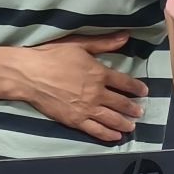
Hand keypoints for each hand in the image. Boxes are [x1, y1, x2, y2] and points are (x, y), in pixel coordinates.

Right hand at [19, 33, 148, 141]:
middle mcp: (97, 93)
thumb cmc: (52, 55)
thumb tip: (126, 36)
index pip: (124, 82)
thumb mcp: (79, 44)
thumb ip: (104, 43)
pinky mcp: (75, 120)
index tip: (144, 91)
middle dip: (133, 108)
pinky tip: (116, 136)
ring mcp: (86, 108)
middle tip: (140, 112)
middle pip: (121, 103)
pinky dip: (108, 134)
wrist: (29, 74)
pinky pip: (96, 130)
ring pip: (111, 119)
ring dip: (125, 123)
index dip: (136, 88)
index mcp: (99, 73)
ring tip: (132, 126)